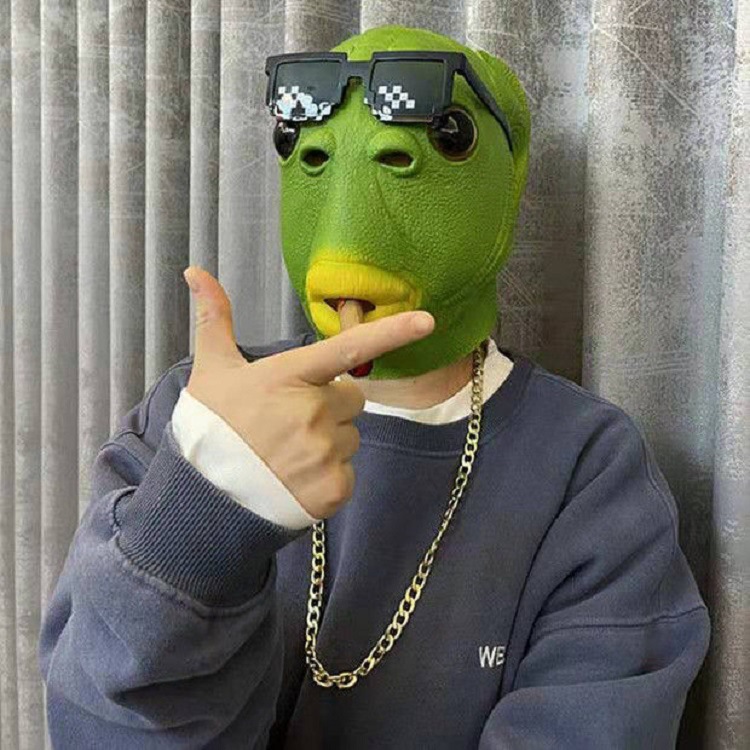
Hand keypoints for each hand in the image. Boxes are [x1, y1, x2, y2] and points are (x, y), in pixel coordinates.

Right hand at [182, 266, 434, 520]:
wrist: (203, 500)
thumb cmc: (210, 428)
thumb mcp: (211, 370)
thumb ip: (214, 319)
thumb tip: (195, 271)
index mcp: (290, 377)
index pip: (348, 349)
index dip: (391, 332)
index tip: (427, 320)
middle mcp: (313, 412)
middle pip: (352, 399)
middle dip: (331, 407)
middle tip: (291, 422)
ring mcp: (325, 452)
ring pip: (351, 437)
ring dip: (329, 443)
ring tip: (288, 454)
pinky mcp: (334, 488)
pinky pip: (348, 472)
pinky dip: (328, 477)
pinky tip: (295, 479)